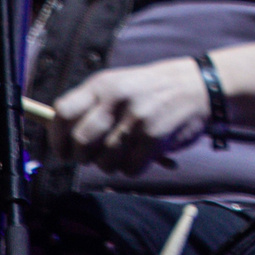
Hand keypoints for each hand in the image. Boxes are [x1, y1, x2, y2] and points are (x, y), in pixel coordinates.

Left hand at [54, 58, 211, 173]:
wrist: (198, 86)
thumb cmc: (150, 90)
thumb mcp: (118, 85)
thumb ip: (89, 105)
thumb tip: (56, 136)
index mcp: (103, 84)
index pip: (63, 113)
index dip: (57, 137)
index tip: (63, 149)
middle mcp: (116, 99)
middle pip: (80, 142)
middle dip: (83, 156)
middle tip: (93, 155)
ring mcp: (136, 118)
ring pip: (104, 162)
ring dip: (111, 164)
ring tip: (124, 149)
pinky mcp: (154, 138)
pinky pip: (129, 170)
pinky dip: (134, 167)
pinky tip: (143, 152)